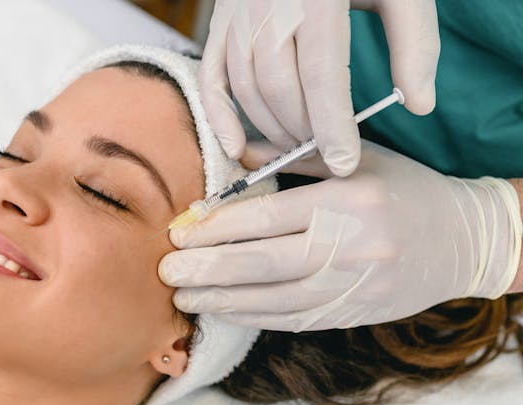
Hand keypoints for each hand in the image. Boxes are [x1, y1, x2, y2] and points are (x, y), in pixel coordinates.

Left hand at [158, 141, 521, 331]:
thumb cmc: (403, 189)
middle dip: (207, 271)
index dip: (216, 229)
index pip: (266, 219)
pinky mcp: (353, 314)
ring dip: (222, 302)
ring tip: (183, 299)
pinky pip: (293, 320)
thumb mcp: (354, 160)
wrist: (462, 240)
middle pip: (262, 264)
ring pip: (273, 300)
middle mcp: (348, 247)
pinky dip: (254, 317)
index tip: (179, 234)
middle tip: (165, 274)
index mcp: (345, 201)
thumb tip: (231, 158)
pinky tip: (224, 312)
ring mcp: (352, 287)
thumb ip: (290, 158)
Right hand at [200, 0, 439, 175]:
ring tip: (299, 143)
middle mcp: (269, 4)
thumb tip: (419, 105)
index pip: (321, 73)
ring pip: (246, 87)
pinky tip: (234, 146)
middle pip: (280, 87)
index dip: (332, 125)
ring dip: (272, 126)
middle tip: (327, 152)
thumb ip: (415, 44)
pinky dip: (217, 116)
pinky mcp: (221, 21)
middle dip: (303, 130)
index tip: (345, 162)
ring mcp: (238, 13)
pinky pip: (211, 77)